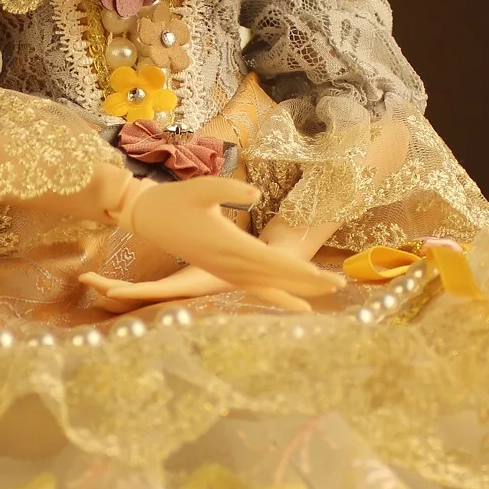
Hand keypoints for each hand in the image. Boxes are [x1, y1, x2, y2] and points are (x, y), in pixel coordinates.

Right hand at [81, 177, 338, 303]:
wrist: (149, 217)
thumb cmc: (175, 199)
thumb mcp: (201, 187)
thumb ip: (228, 188)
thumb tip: (255, 193)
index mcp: (229, 245)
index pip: (273, 262)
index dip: (302, 271)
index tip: (327, 277)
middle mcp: (229, 263)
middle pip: (275, 276)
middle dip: (307, 282)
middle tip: (340, 286)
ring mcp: (224, 270)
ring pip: (265, 286)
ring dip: (293, 290)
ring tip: (320, 297)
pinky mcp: (220, 271)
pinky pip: (251, 287)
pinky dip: (272, 295)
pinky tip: (289, 301)